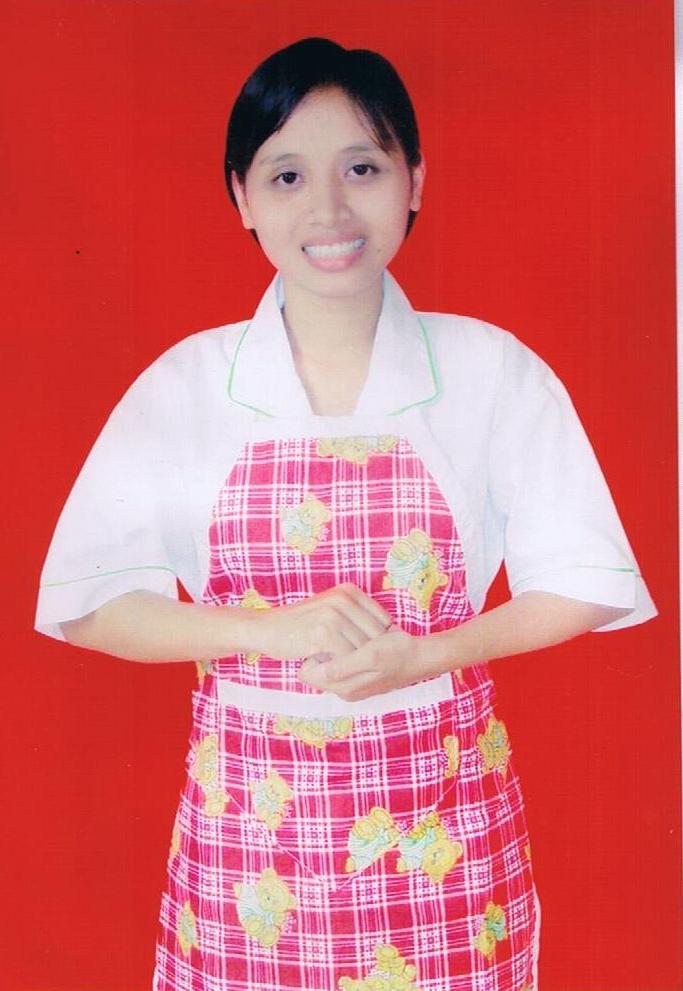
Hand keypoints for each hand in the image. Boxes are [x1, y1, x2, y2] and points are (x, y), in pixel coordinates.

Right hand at [244, 583, 391, 660]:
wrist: (267, 629)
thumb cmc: (301, 624)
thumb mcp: (330, 609)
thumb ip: (356, 616)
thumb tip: (390, 633)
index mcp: (348, 591)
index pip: (384, 620)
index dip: (383, 641)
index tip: (377, 655)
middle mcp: (342, 599)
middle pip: (376, 634)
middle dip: (374, 654)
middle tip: (367, 668)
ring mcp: (333, 615)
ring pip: (364, 648)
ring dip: (360, 664)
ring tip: (353, 671)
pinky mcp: (323, 634)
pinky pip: (348, 657)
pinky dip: (347, 668)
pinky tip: (339, 672)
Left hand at [298, 626, 434, 700]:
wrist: (422, 656)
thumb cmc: (399, 653)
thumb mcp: (372, 656)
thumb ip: (344, 666)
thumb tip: (317, 672)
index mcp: (345, 687)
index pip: (307, 674)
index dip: (310, 654)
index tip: (321, 638)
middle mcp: (345, 689)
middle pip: (313, 671)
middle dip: (318, 653)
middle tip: (331, 634)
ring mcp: (352, 684)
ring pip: (325, 667)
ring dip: (329, 652)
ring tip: (342, 635)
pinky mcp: (359, 676)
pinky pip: (338, 665)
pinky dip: (340, 652)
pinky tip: (352, 640)